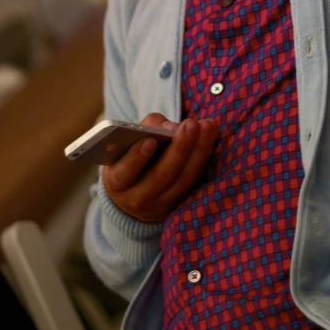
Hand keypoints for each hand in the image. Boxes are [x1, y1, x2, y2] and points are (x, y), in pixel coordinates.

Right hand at [101, 112, 218, 221]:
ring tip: (207, 126)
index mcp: (117, 182)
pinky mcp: (180, 204)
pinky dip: (205, 157)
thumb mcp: (127, 143)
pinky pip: (195, 181)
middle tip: (191, 124)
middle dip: (179, 148)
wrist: (134, 194)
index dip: (136, 158)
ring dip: (199, 150)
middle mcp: (137, 198)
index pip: (124, 173)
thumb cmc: (130, 156)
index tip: (150, 140)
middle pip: (161, 176)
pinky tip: (211, 136)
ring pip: (183, 180)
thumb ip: (145, 128)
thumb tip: (171, 126)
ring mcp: (160, 205)